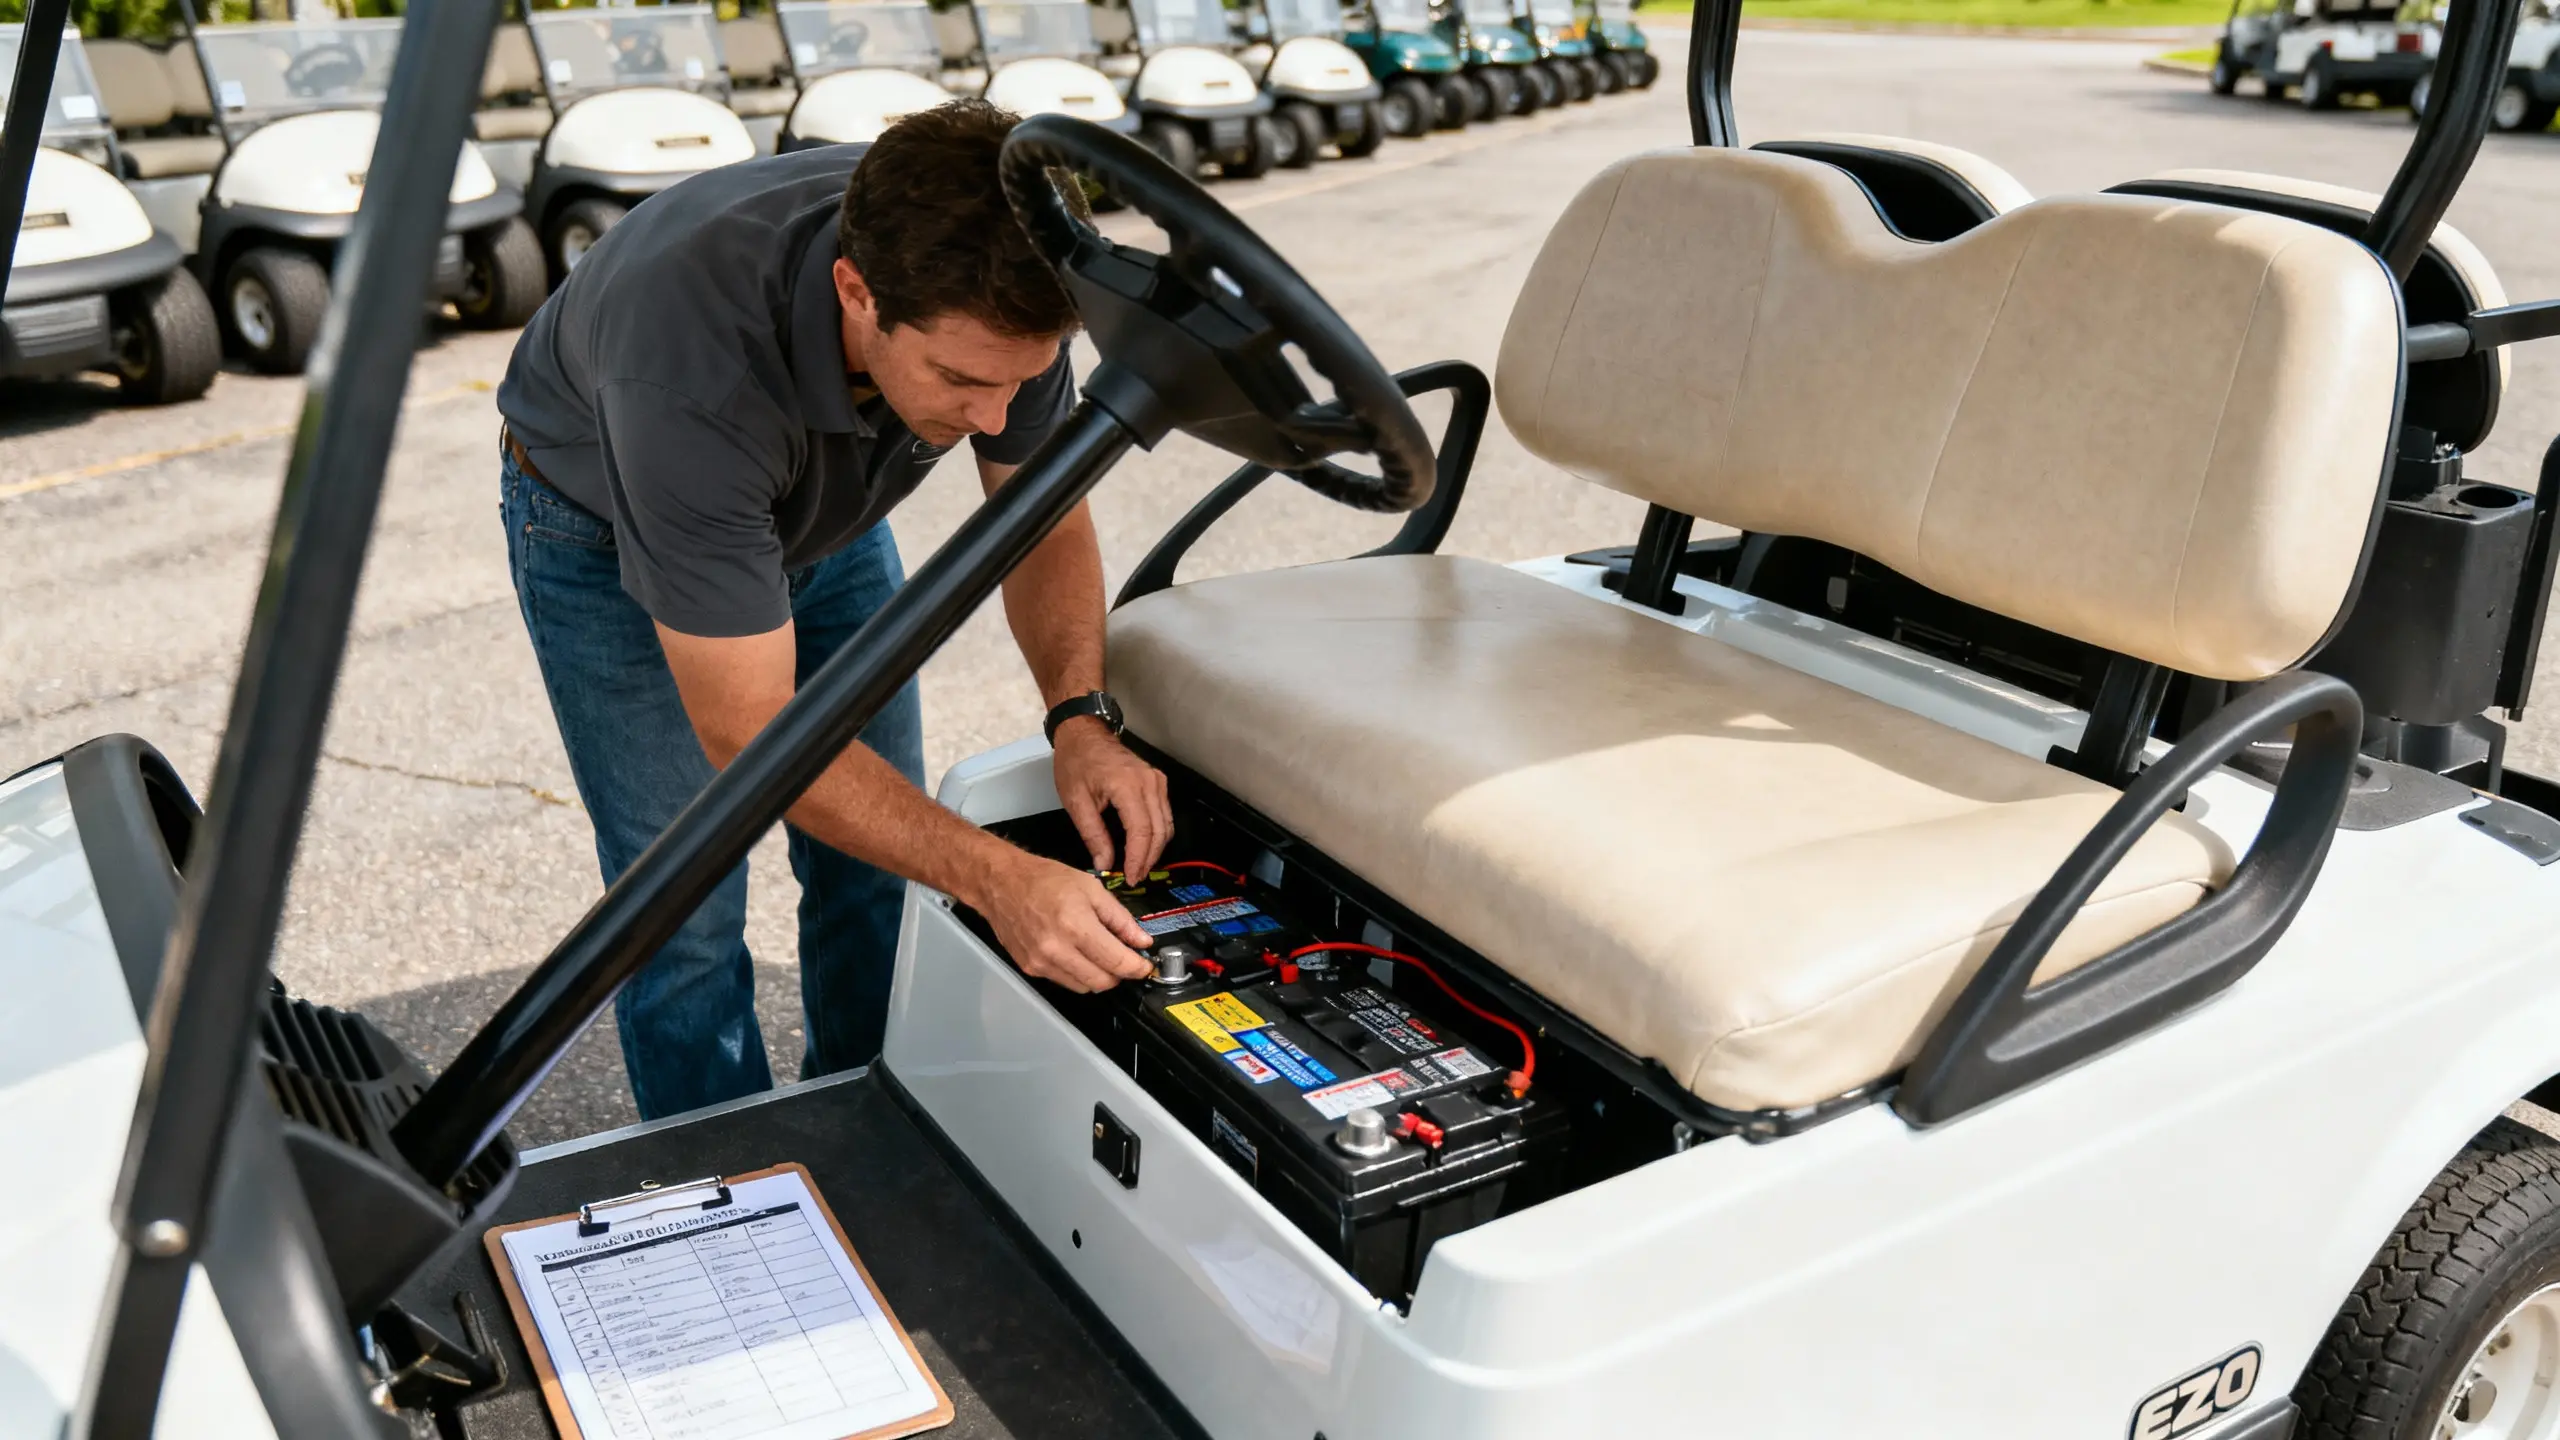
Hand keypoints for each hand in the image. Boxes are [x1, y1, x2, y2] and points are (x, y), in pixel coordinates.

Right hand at [971, 849, 1154, 992]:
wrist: (1001, 883)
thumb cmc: (1043, 880)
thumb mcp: (1091, 888)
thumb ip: (1120, 918)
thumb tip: (1141, 940)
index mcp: (1076, 926)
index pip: (1117, 962)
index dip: (1137, 968)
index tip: (1145, 966)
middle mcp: (1057, 949)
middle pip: (1102, 982)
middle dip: (1119, 974)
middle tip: (1124, 958)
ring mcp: (1041, 962)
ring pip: (1084, 987)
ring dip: (1098, 976)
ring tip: (1098, 953)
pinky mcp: (1031, 968)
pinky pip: (1065, 982)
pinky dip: (1077, 974)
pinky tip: (1076, 954)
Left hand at [1051, 717, 1173, 878]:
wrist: (1084, 732)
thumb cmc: (1076, 762)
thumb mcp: (1076, 802)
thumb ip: (1093, 835)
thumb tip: (1104, 864)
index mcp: (1128, 786)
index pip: (1141, 831)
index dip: (1138, 859)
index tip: (1129, 877)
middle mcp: (1149, 783)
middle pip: (1159, 831)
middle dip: (1148, 859)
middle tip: (1134, 877)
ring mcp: (1157, 780)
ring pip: (1166, 824)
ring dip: (1155, 849)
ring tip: (1138, 866)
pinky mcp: (1157, 781)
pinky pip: (1164, 814)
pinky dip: (1157, 833)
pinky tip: (1143, 846)